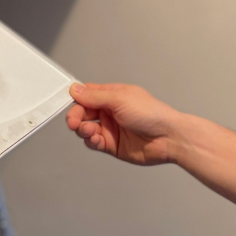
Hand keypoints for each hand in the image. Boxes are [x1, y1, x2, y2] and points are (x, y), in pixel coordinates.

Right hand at [66, 82, 183, 164]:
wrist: (168, 138)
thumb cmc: (152, 114)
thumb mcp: (120, 99)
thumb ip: (95, 96)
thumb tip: (76, 90)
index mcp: (113, 96)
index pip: (87, 95)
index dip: (76, 99)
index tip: (68, 103)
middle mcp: (110, 112)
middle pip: (83, 113)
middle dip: (76, 117)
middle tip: (74, 122)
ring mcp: (111, 129)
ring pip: (86, 129)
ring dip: (83, 129)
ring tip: (89, 131)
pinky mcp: (112, 145)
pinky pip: (93, 143)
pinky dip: (90, 141)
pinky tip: (95, 139)